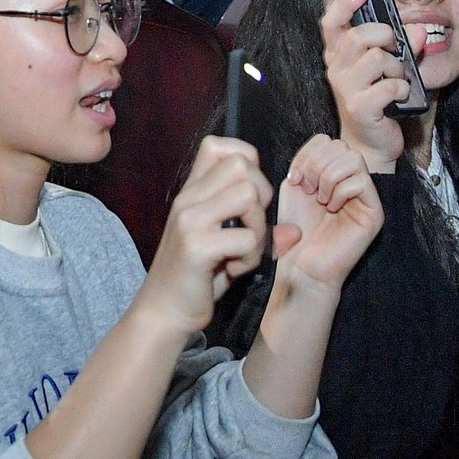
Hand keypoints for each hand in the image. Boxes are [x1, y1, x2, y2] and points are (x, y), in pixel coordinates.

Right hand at [141, 136, 272, 332]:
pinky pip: (246, 238)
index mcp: (192, 193)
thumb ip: (256, 232)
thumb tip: (295, 231)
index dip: (246, 161)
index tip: (249, 197)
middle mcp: (187, 199)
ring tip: (244, 251)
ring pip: (248, 195)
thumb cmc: (195, 278)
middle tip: (251, 228)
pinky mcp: (196, 246)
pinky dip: (251, 258)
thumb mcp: (227, 249)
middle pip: (241, 165)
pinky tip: (234, 270)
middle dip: (262, 196)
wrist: (163, 312)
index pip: (218, 146)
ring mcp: (190, 220)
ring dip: (258, 227)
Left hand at [272, 135, 382, 292]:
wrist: (302, 262)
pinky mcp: (374, 211)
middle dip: (317, 164)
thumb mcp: (294, 185)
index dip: (307, 154)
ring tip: (320, 199)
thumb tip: (324, 145)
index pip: (327, 140)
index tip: (295, 178)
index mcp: (332, 172)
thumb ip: (307, 161)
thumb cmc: (297, 228)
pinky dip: (340, 191)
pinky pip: (362, 181)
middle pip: (341, 146)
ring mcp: (365, 196)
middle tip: (308, 189)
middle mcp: (352, 180)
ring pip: (353, 159)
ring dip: (328, 177)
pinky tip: (332, 208)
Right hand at [319, 0, 409, 172]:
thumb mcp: (389, 68)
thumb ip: (404, 47)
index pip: (331, 21)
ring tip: (398, 79)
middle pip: (360, 36)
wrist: (371, 143)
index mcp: (338, 54)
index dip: (344, 2)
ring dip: (397, 67)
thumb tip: (420, 30)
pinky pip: (390, 85)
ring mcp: (345, 88)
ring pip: (377, 59)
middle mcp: (336, 68)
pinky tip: (400, 97)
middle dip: (386, 38)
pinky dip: (403, 88)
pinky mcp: (359, 107)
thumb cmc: (379, 100)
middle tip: (394, 50)